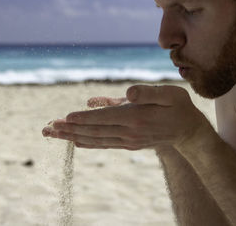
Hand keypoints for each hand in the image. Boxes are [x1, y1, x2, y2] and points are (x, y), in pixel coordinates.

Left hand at [42, 85, 205, 149]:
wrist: (188, 131)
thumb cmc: (179, 107)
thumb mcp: (169, 94)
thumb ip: (148, 92)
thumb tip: (127, 92)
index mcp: (136, 118)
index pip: (104, 118)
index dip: (83, 118)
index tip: (63, 118)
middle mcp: (129, 133)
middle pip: (94, 131)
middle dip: (69, 129)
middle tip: (47, 128)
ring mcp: (127, 140)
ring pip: (95, 139)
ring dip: (73, 136)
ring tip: (53, 135)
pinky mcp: (128, 144)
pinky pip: (104, 144)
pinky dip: (87, 142)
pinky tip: (75, 142)